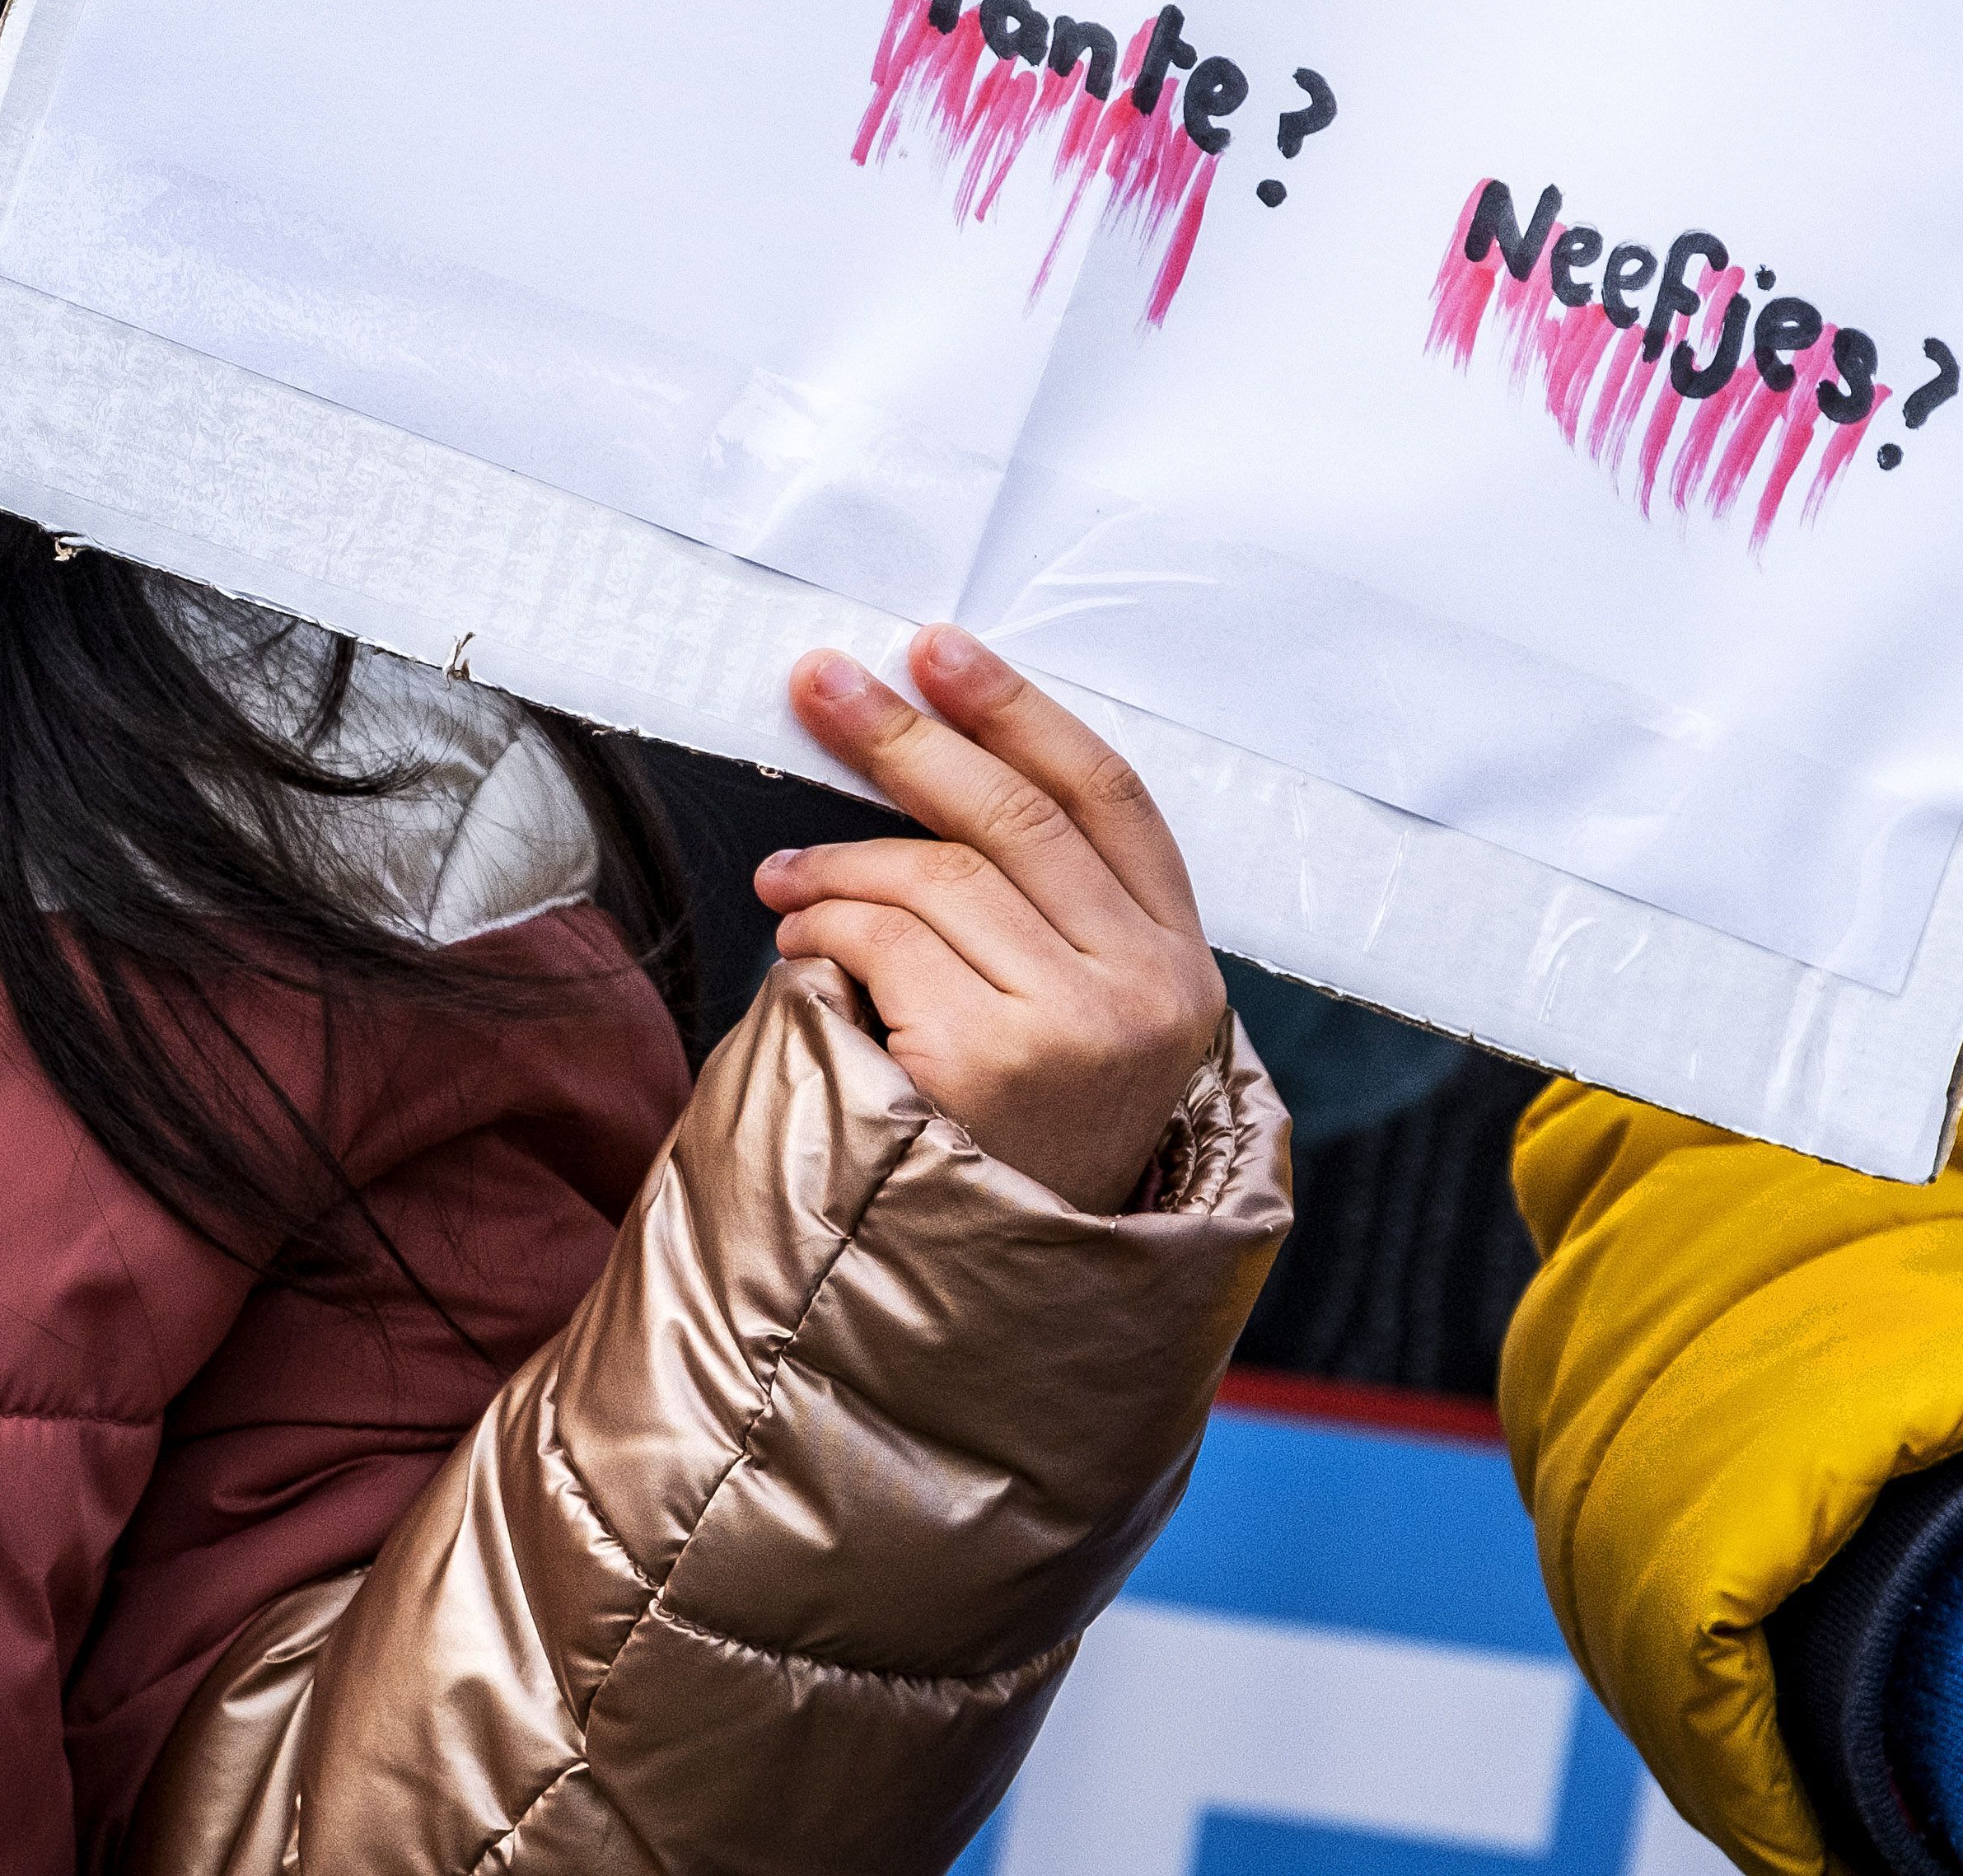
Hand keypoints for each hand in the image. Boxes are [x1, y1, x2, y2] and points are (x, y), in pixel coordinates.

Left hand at [763, 625, 1227, 1212]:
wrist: (1000, 1314)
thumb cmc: (1018, 1150)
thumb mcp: (1073, 1027)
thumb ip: (1037, 916)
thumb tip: (916, 773)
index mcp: (1177, 965)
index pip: (1109, 798)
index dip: (1021, 712)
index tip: (940, 649)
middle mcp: (1149, 992)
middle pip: (1012, 815)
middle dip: (903, 735)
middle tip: (819, 680)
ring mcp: (1080, 1028)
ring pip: (932, 874)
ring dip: (835, 865)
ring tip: (785, 887)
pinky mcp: (997, 1063)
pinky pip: (880, 941)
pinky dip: (822, 931)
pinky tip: (802, 954)